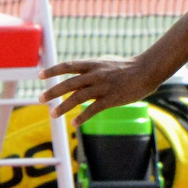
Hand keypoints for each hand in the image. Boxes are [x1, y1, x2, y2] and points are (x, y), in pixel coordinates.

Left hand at [39, 56, 161, 124]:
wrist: (146, 71)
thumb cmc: (127, 68)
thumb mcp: (106, 64)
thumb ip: (91, 72)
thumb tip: (76, 82)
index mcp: (93, 64)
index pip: (68, 66)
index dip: (53, 70)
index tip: (40, 76)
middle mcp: (95, 74)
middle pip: (69, 83)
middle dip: (53, 92)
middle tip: (40, 99)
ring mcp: (103, 87)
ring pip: (78, 97)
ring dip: (63, 106)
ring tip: (53, 114)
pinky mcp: (111, 99)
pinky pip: (93, 109)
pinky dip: (82, 117)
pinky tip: (74, 123)